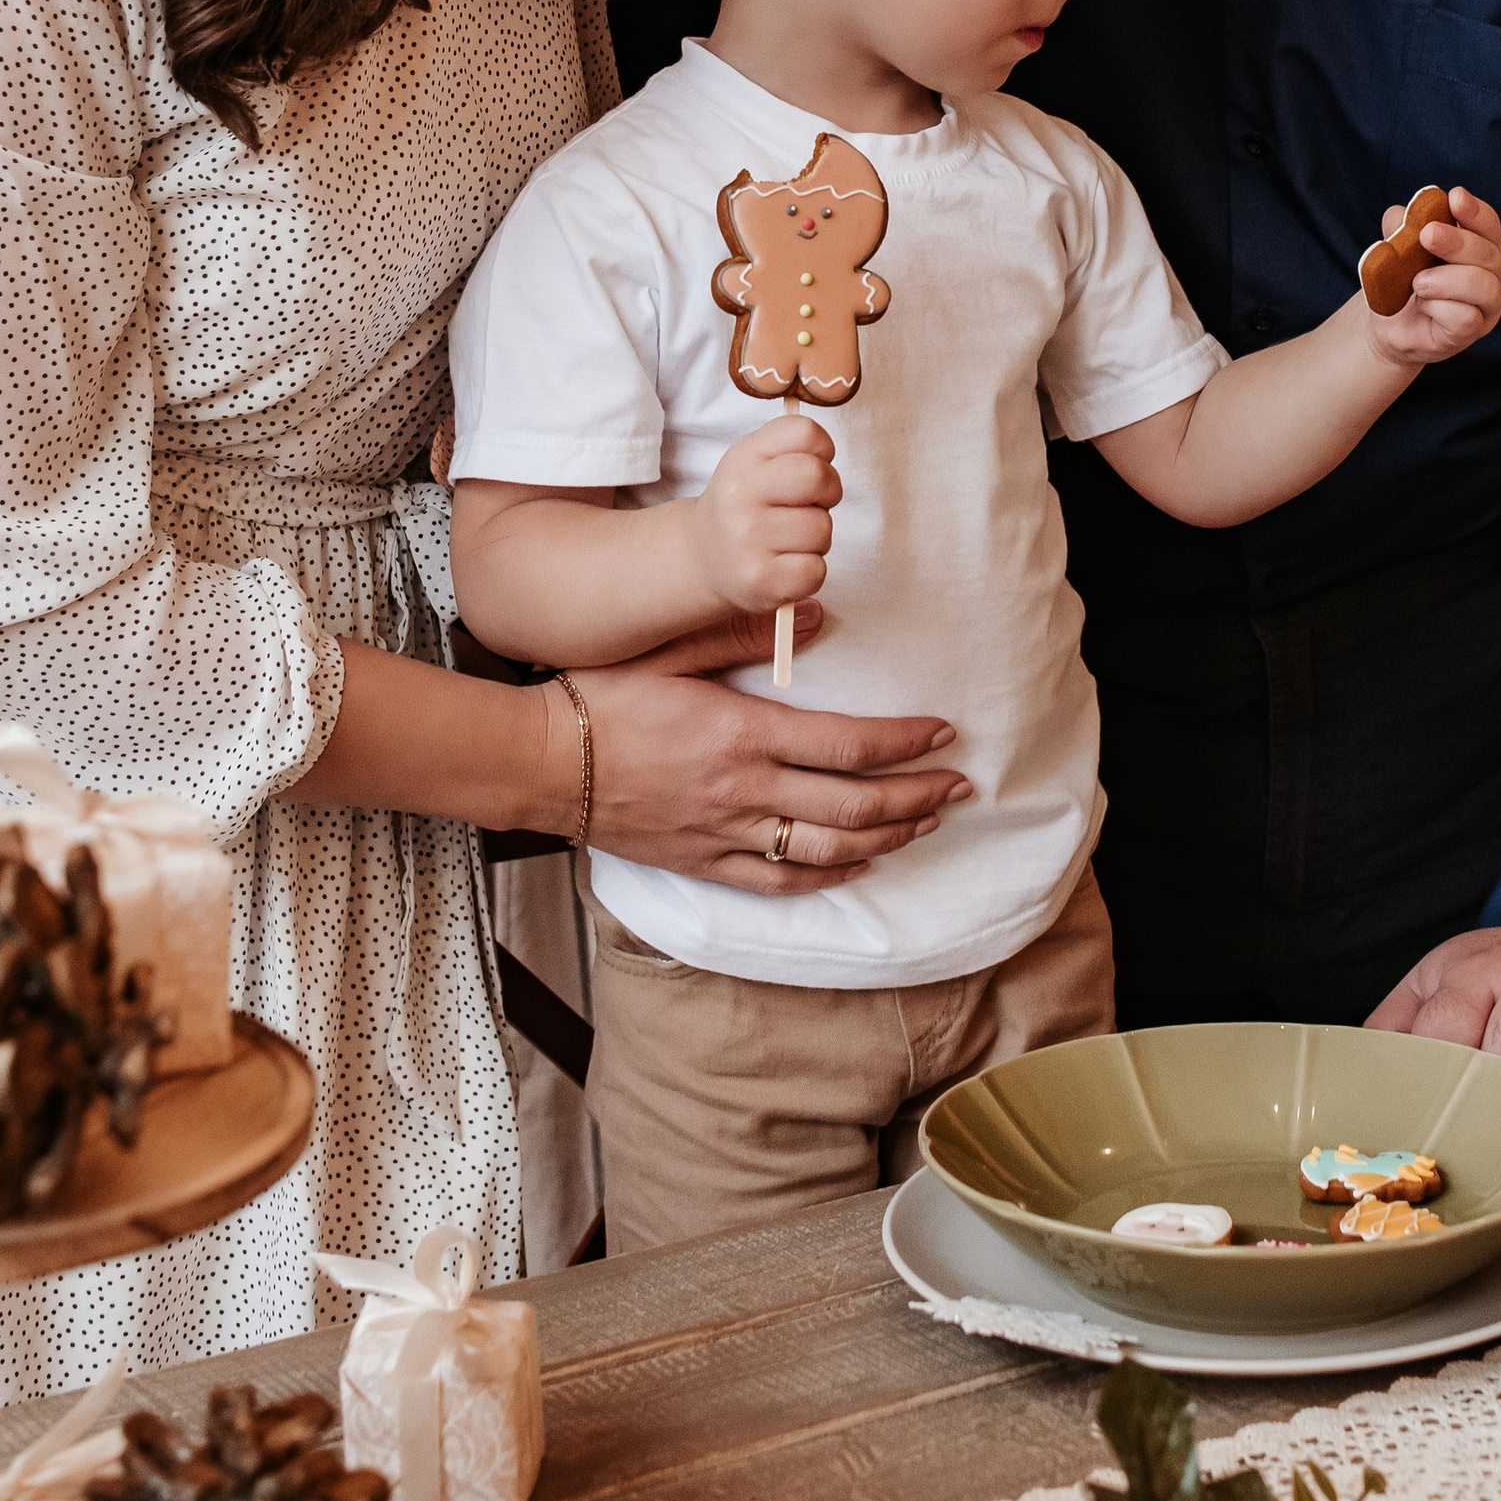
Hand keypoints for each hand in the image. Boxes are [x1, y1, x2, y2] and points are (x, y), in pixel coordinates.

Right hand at [580, 605, 974, 896]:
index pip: (847, 746)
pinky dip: (829, 878)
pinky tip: (860, 864)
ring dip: (886, 838)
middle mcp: (742, 791)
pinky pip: (778, 882)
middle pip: (852, 807)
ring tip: (926, 822)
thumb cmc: (601, 696)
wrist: (541, 762)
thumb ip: (742, 635)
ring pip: (826, 851)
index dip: (904, 744)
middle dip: (916, 797)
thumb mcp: (670, 647)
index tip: (945, 734)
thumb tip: (816, 618)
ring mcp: (723, 835)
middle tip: (959, 786)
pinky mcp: (703, 863)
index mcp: (741, 734)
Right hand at [692, 416, 838, 614]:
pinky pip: (816, 569)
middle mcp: (739, 496)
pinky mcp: (760, 580)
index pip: (804, 432)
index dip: (822, 450)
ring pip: (822, 528)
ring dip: (817, 536)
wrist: (702, 557)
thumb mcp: (754, 459)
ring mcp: (748, 541)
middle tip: (810, 504)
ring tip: (790, 538)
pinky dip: (810, 569)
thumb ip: (792, 442)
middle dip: (828, 491)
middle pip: (818, 477)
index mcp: (742, 459)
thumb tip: (826, 453)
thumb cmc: (745, 503)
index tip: (808, 467)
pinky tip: (787, 564)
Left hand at [1363, 187, 1500, 372]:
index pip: (1489, 226)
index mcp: (1481, 247)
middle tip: (1427, 235)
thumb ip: (1401, 226)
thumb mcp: (1397, 247)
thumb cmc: (1402, 280)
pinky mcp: (1470, 334)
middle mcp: (1493, 275)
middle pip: (1488, 253)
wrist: (1388, 324)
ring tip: (1417, 282)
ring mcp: (1486, 308)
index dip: (1475, 211)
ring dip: (1447, 279)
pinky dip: (1440, 307)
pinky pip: (1465, 317)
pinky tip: (1423, 304)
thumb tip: (1402, 213)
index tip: (1455, 197)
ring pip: (1484, 286)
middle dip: (1458, 241)